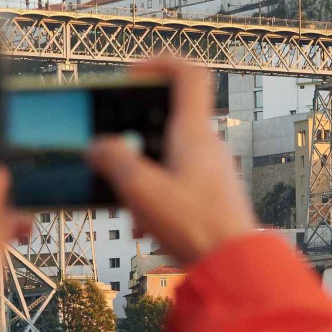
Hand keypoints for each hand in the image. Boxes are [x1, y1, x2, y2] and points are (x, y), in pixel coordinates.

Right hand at [87, 57, 257, 265]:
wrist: (233, 268)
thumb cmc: (193, 226)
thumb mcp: (140, 190)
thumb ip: (114, 161)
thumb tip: (98, 146)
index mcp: (193, 133)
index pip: (187, 74)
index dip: (158, 64)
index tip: (130, 77)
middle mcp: (207, 146)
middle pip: (169, 119)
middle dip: (136, 134)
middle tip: (113, 152)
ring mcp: (213, 171)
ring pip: (170, 157)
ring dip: (143, 173)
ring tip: (126, 203)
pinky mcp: (213, 196)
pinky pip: (179, 183)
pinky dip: (157, 196)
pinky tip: (144, 227)